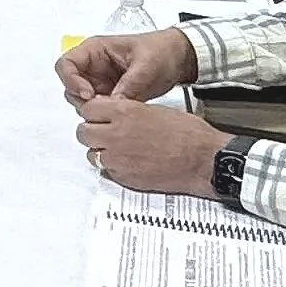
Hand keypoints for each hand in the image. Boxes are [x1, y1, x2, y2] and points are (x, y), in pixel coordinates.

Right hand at [55, 29, 198, 107]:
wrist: (179, 58)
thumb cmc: (162, 50)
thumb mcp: (145, 67)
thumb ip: (128, 87)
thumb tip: (114, 105)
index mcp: (95, 50)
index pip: (66, 65)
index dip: (72, 81)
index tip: (88, 94)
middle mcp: (93, 66)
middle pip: (71, 87)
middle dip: (84, 100)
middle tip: (104, 106)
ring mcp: (100, 82)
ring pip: (82, 101)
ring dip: (95, 109)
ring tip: (117, 108)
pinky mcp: (110, 94)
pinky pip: (99, 108)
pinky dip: (106, 114)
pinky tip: (122, 113)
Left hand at [75, 96, 232, 196]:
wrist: (203, 160)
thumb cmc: (188, 134)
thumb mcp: (154, 110)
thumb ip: (128, 111)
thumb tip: (114, 113)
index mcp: (124, 113)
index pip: (88, 109)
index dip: (94, 112)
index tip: (98, 115)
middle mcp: (116, 135)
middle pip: (83, 132)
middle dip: (92, 131)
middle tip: (103, 133)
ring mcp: (118, 158)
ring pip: (91, 153)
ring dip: (100, 151)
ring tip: (116, 149)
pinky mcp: (123, 177)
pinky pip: (106, 170)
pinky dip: (112, 167)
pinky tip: (127, 162)